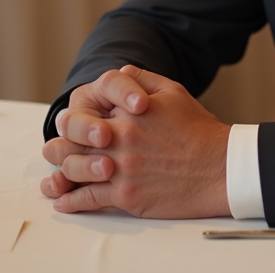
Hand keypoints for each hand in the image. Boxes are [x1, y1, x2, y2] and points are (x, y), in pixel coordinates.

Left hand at [40, 65, 230, 218]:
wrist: (221, 168)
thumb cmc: (199, 130)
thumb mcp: (172, 91)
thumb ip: (140, 79)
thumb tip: (121, 71)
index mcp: (127, 112)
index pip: (86, 113)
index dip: (74, 122)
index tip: (70, 129)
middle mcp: (120, 138)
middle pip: (73, 142)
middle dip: (59, 148)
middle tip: (52, 153)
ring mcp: (121, 168)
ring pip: (75, 170)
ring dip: (61, 174)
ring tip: (54, 180)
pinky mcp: (127, 195)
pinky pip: (88, 198)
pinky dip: (70, 201)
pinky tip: (62, 202)